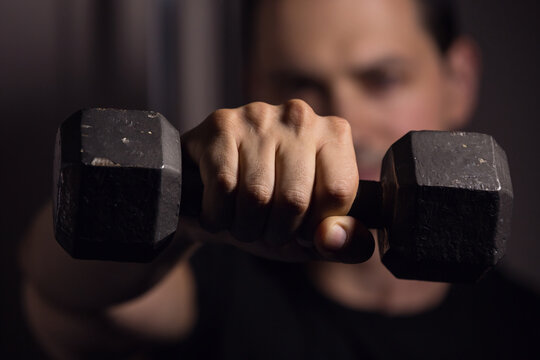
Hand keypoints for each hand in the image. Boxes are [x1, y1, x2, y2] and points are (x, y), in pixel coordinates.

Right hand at [181, 99, 373, 262]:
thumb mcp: (316, 234)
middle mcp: (299, 117)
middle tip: (266, 231)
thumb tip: (330, 237)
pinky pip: (223, 186)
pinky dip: (218, 215)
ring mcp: (258, 116)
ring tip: (243, 223)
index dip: (315, 226)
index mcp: (334, 135)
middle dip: (277, 232)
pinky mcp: (221, 125)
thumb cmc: (274, 212)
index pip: (338, 191)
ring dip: (245, 227)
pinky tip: (219, 213)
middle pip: (295, 198)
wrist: (211, 196)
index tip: (301, 230)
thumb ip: (346, 244)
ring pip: (256, 195)